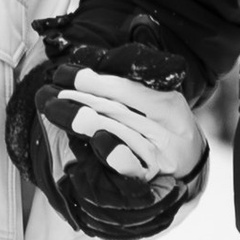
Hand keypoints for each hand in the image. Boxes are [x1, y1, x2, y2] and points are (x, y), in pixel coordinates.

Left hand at [66, 69, 208, 190]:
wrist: (189, 165)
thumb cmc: (163, 126)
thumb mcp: (157, 97)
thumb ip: (130, 79)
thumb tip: (91, 61)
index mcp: (168, 103)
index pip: (126, 88)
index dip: (92, 80)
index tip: (63, 75)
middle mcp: (167, 129)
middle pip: (118, 110)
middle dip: (80, 99)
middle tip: (49, 93)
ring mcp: (160, 156)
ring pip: (121, 133)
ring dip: (83, 121)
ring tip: (55, 109)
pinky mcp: (151, 179)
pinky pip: (132, 167)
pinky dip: (115, 153)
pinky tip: (96, 141)